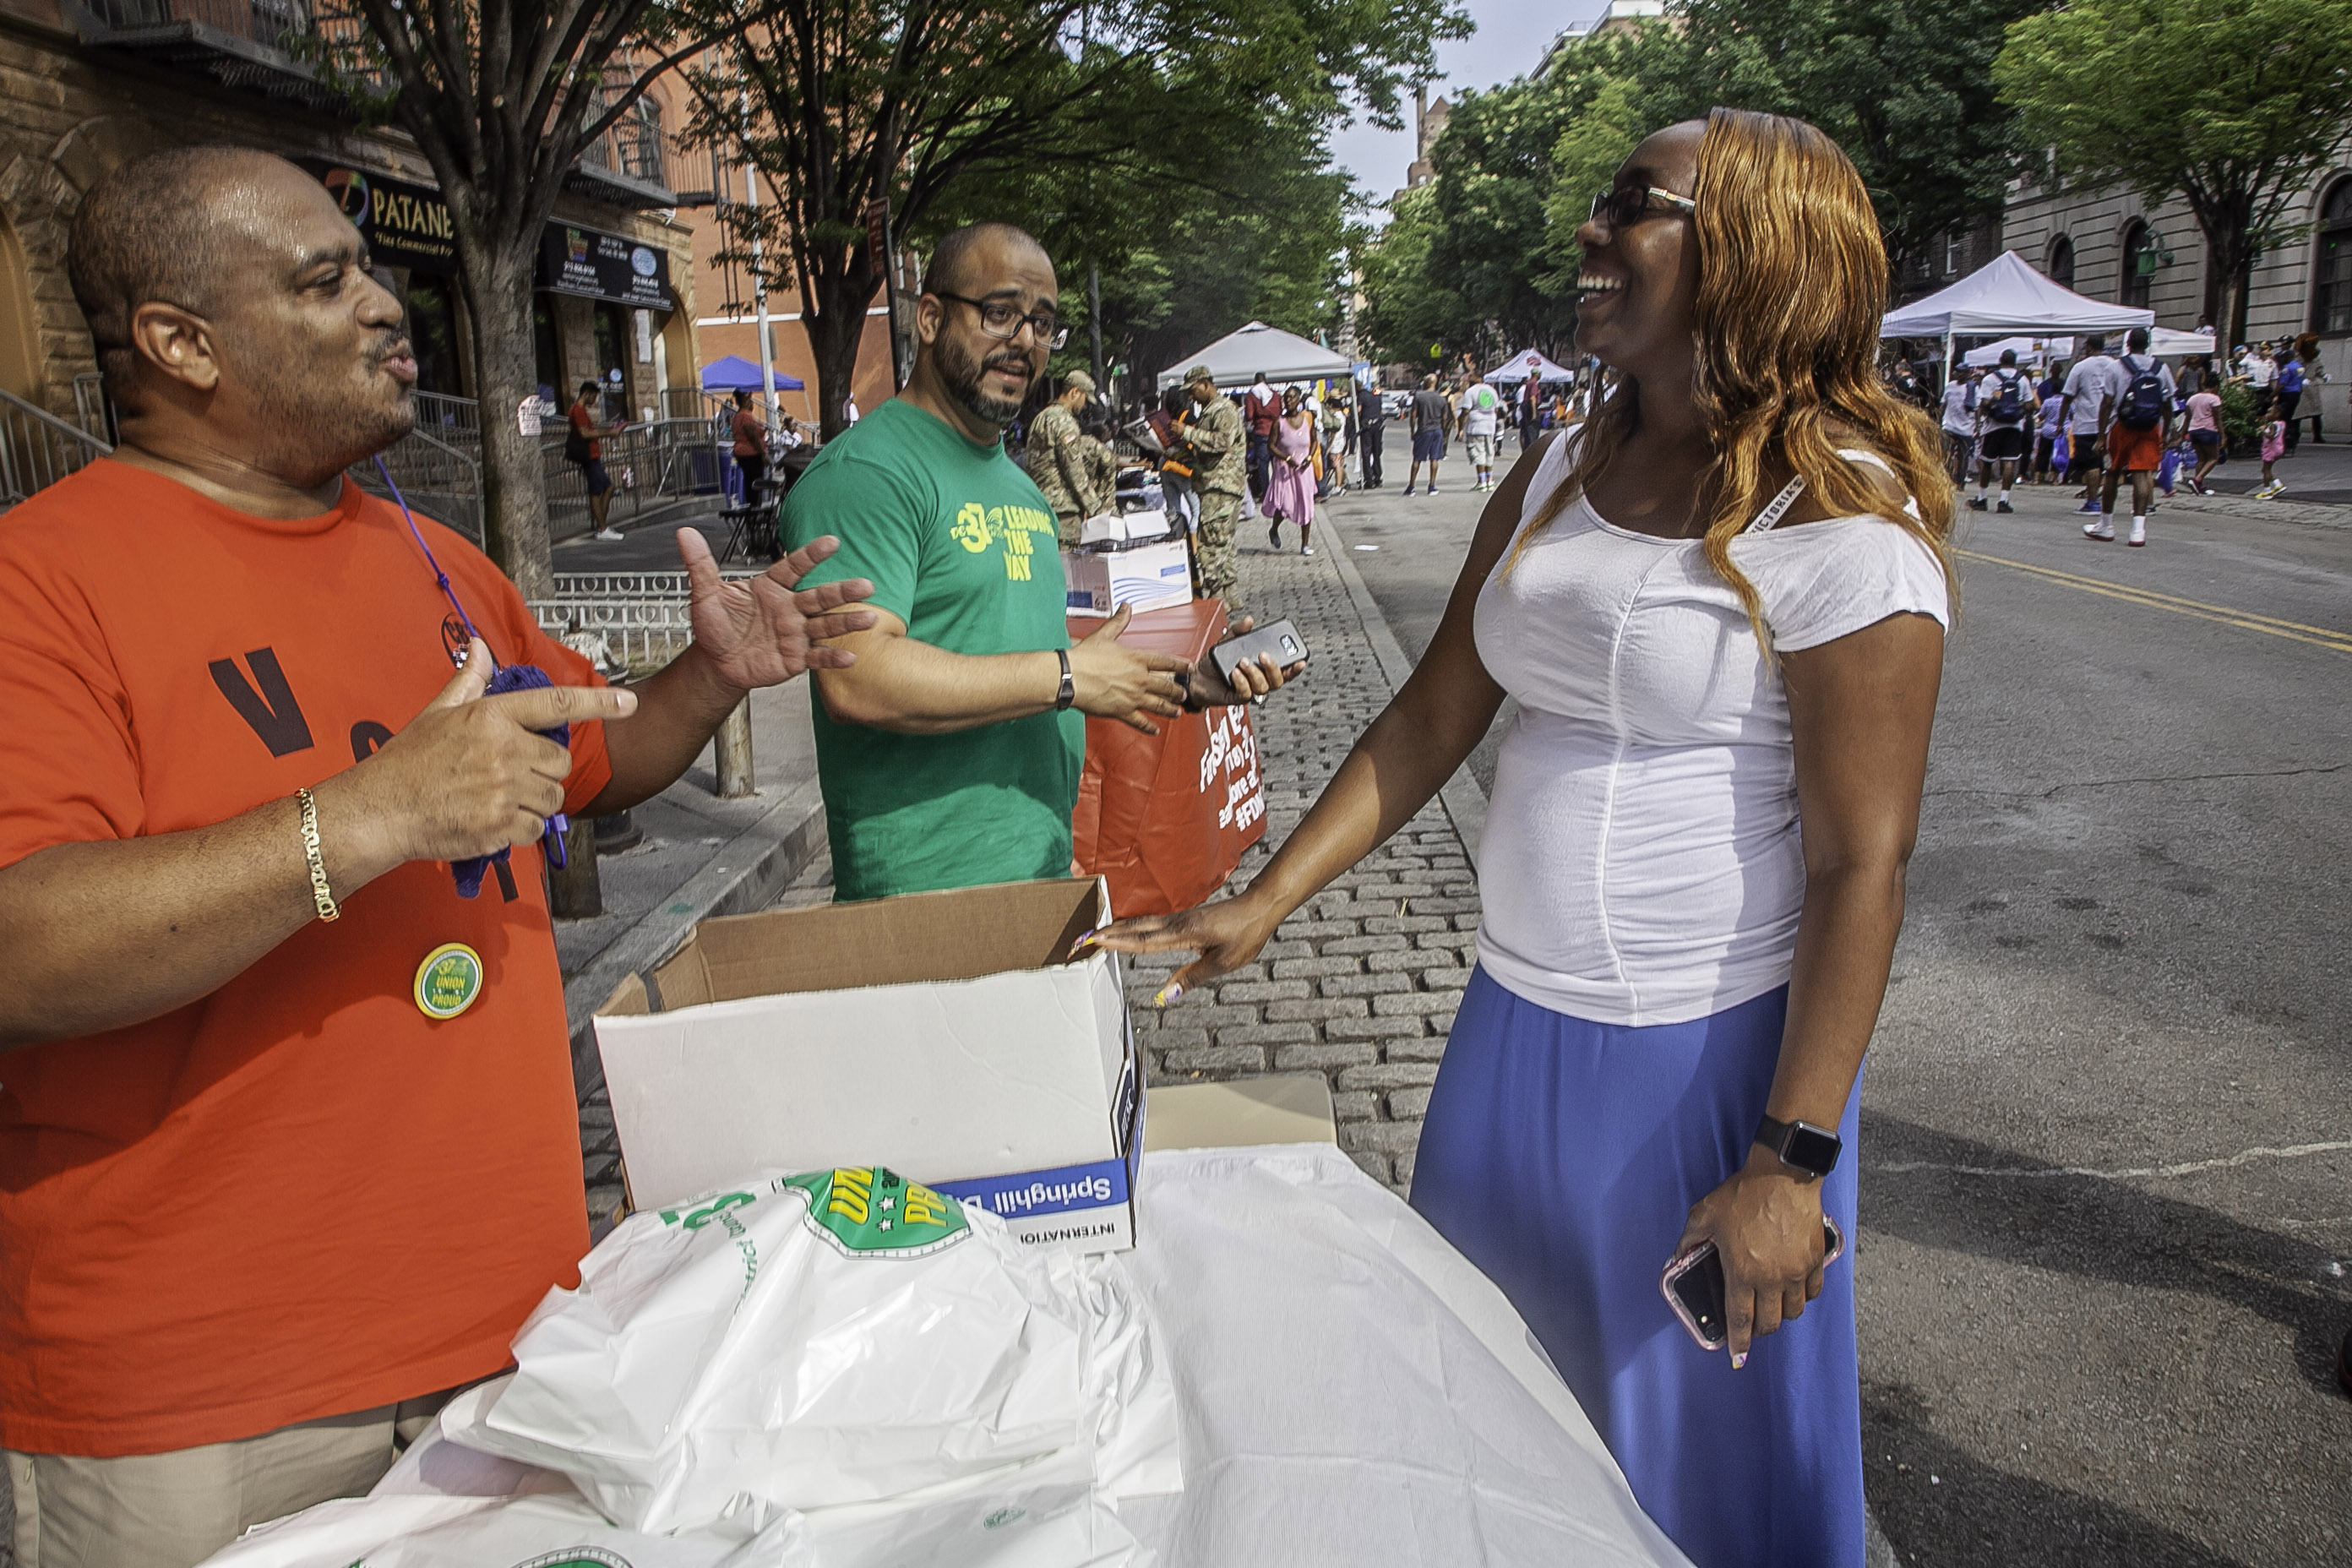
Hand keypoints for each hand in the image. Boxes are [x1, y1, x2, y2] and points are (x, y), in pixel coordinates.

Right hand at [325, 639, 638, 866]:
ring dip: (534, 803)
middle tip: (509, 776)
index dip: (598, 704)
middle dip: (543, 771)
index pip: (555, 704)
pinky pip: (535, 829)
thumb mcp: (437, 712)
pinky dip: (519, 830)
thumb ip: (469, 681)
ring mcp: (502, 790)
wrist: (378, 811)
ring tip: (496, 798)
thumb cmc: (406, 762)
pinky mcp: (499, 826)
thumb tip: (481, 647)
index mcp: (490, 717)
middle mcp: (502, 750)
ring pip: (552, 798)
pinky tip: (491, 821)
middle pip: (559, 762)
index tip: (629, 704)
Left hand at [680, 528, 876, 689]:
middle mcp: (789, 608)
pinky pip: (816, 656)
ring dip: (847, 621)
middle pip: (819, 597)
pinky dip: (832, 657)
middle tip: (866, 585)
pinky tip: (849, 657)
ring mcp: (795, 633)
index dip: (811, 555)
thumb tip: (685, 534)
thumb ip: (700, 565)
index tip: (831, 543)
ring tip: (869, 618)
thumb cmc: (715, 626)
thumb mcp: (704, 595)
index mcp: (770, 588)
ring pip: (826, 625)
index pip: (794, 568)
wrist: (717, 662)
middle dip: (843, 591)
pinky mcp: (795, 657)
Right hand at [1068, 604, 1191, 733]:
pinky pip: (1141, 722)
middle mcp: (1139, 678)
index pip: (1166, 662)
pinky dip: (1149, 727)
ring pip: (1159, 705)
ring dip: (1170, 709)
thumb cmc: (1084, 658)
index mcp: (1137, 659)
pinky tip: (1155, 730)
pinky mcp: (1123, 711)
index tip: (1189, 668)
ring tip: (1176, 712)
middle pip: (1167, 686)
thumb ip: (1118, 622)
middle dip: (1178, 691)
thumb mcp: (1104, 635)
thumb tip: (1126, 607)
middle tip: (1184, 694)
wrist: (1070, 677)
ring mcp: (1133, 697)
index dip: (1180, 665)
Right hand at [1092, 887, 1282, 1004]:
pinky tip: (1128, 930)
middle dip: (1108, 932)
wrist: (1259, 907)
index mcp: (1184, 933)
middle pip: (1135, 927)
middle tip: (1082, 937)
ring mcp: (1179, 918)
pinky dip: (1134, 926)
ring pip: (1142, 923)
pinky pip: (1152, 923)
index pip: (1143, 941)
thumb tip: (1167, 996)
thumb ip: (1192, 978)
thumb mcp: (1222, 963)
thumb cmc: (1244, 935)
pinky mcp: (1184, 919)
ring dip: (1118, 928)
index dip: (1117, 943)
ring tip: (1096, 934)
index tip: (1093, 942)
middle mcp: (1176, 923)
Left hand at [1185, 615, 1304, 706]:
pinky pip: (1246, 693)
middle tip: (1262, 655)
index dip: (1295, 668)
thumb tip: (1250, 620)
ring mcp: (1249, 691)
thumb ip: (1239, 631)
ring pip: (1263, 687)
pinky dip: (1242, 682)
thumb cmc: (1215, 663)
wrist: (1196, 677)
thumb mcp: (1226, 642)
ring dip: (1255, 673)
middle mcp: (1259, 681)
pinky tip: (1234, 672)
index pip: (1284, 670)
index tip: (1301, 660)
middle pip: (1278, 680)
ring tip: (1242, 661)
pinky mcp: (1237, 699)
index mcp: (1262, 669)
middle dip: (1273, 667)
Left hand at [1673, 1147, 1829, 1366]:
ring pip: (1793, 1312)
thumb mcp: (1704, 1215)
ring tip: (1770, 1306)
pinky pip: (1812, 1292)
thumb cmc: (1743, 1194)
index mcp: (1743, 1272)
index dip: (1739, 1343)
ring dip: (1781, 1315)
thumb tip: (1677, 1258)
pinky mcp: (1814, 1261)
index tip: (1738, 1358)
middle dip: (1759, 1331)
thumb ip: (1689, 1241)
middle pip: (1770, 1323)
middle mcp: (1772, 1279)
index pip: (1740, 1320)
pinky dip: (1802, 1297)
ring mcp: (1796, 1271)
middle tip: (1752, 1327)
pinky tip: (1792, 1290)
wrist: (1782, 1175)